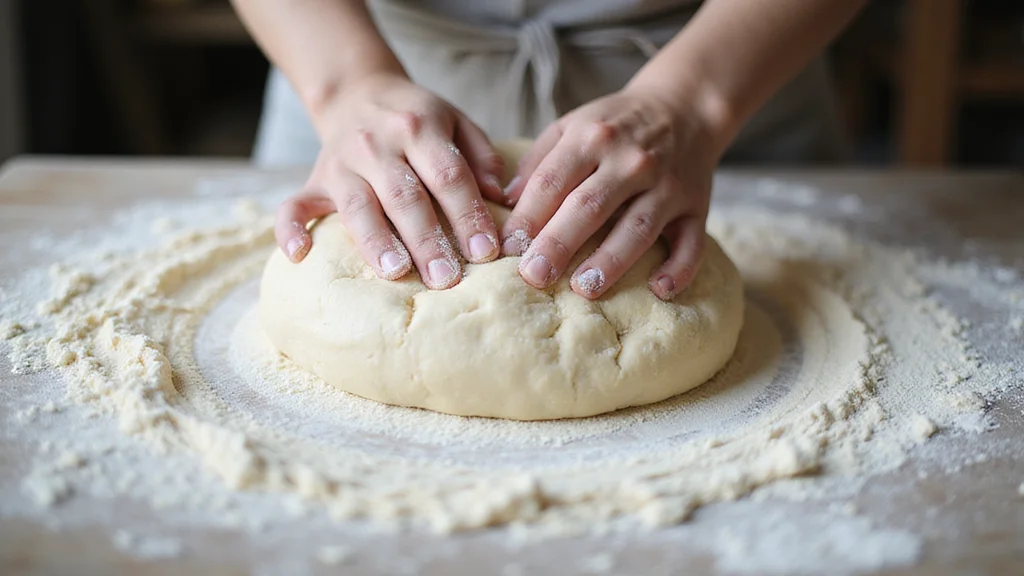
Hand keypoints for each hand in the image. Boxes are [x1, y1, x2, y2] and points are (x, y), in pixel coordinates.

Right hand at [275, 73, 506, 288]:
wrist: (358, 91)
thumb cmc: (417, 118)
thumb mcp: (456, 120)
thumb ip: (482, 156)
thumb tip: (499, 197)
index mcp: (419, 128)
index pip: (448, 176)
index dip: (467, 214)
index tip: (485, 253)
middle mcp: (377, 144)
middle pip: (405, 197)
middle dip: (427, 240)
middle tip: (446, 279)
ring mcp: (341, 164)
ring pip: (358, 206)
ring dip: (376, 242)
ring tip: (396, 273)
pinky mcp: (314, 180)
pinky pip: (295, 205)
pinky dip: (291, 230)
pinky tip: (300, 256)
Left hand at [500, 86, 717, 299]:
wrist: (685, 107)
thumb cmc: (616, 125)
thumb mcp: (573, 125)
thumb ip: (538, 161)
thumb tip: (505, 201)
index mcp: (593, 137)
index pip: (553, 180)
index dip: (527, 216)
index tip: (507, 248)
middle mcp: (631, 161)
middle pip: (590, 206)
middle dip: (559, 242)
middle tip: (533, 275)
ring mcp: (668, 185)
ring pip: (638, 227)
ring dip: (611, 260)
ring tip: (584, 290)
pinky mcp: (697, 207)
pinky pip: (693, 242)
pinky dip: (680, 268)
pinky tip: (660, 290)